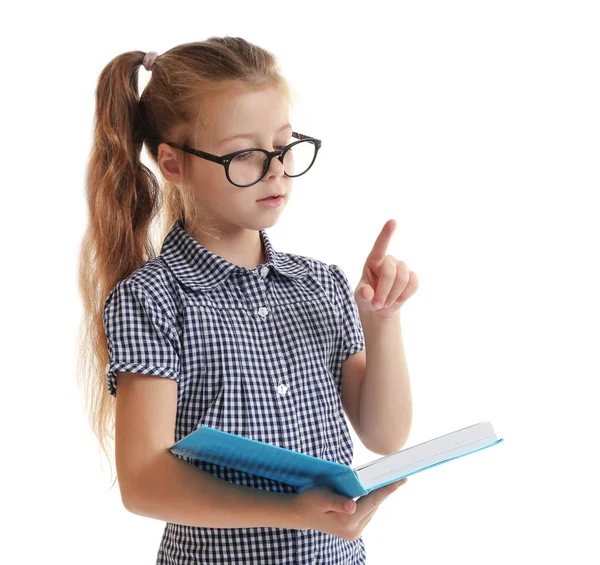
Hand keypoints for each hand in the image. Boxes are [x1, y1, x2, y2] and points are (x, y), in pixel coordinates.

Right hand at [288, 478, 407, 540]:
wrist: (299, 514)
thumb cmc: (309, 500)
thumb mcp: (321, 497)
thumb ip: (338, 502)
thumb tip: (352, 506)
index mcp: (348, 521)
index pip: (373, 501)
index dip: (387, 489)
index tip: (401, 480)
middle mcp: (354, 530)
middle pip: (374, 505)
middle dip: (385, 490)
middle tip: (397, 476)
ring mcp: (354, 532)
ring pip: (372, 509)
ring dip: (377, 496)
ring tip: (387, 482)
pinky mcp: (353, 531)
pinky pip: (367, 512)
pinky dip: (370, 501)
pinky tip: (372, 492)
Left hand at [355, 219, 418, 319]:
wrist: (380, 310)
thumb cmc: (367, 298)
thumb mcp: (360, 298)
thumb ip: (362, 294)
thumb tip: (367, 292)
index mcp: (373, 261)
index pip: (380, 246)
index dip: (386, 234)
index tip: (392, 222)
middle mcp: (388, 261)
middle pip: (390, 270)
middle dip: (384, 290)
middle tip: (377, 305)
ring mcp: (401, 268)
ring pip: (404, 278)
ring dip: (394, 295)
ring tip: (386, 303)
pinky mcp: (412, 277)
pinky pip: (414, 284)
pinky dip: (405, 295)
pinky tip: (397, 300)